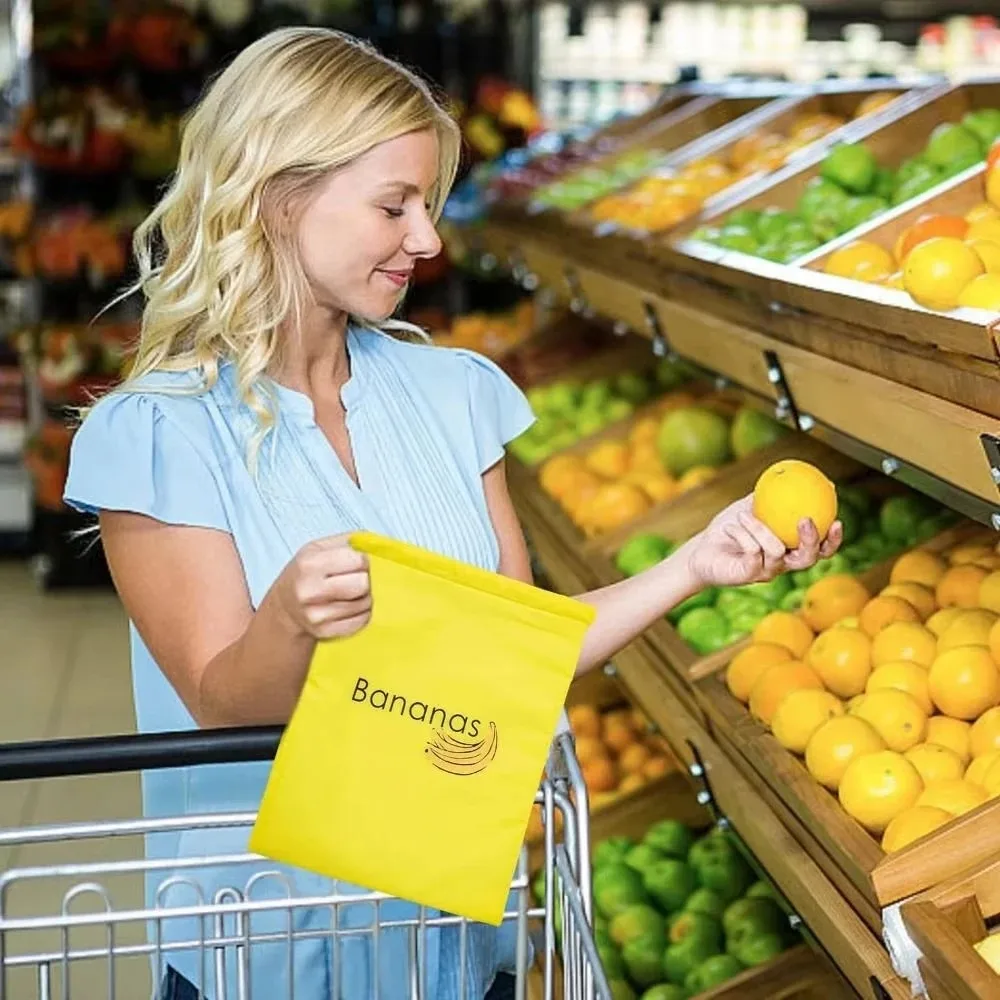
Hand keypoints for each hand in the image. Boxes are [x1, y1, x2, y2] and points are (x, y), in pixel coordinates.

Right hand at [273, 535, 371, 639]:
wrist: (286, 606)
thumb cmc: (305, 574)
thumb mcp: (318, 548)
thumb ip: (347, 541)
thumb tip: (375, 544)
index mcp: (309, 564)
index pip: (357, 561)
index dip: (362, 560)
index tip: (355, 563)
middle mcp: (310, 591)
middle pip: (362, 584)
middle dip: (364, 579)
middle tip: (354, 578)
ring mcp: (317, 615)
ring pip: (365, 604)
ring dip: (363, 597)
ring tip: (349, 593)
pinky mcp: (326, 631)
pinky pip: (362, 621)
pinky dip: (361, 613)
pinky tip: (349, 606)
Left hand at [684, 495, 842, 589]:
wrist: (700, 550)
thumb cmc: (728, 529)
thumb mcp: (751, 507)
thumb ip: (772, 495)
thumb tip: (796, 474)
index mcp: (788, 550)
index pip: (819, 550)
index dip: (832, 541)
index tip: (837, 520)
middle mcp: (780, 564)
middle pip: (808, 559)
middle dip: (811, 541)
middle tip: (805, 520)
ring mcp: (764, 572)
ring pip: (776, 550)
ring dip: (760, 528)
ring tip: (743, 515)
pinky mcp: (746, 575)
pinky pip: (753, 552)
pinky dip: (743, 533)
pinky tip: (733, 524)